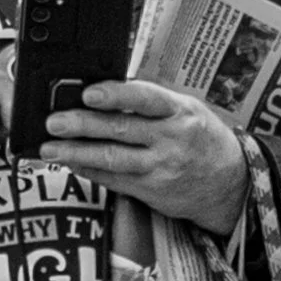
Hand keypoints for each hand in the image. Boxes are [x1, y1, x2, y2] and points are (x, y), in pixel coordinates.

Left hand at [44, 79, 248, 234]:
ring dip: (77, 153)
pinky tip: (71, 162)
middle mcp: (172, 140)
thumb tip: (105, 90)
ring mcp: (161, 168)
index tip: (88, 93)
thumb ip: (152, 102)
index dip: (116, 95)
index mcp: (181, 111)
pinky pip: (114, 179)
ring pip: (113, 159)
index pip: (146, 99)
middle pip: (121, 130)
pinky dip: (90, 170)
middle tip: (54, 121)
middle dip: (83, 126)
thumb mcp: (187, 110)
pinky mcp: (152, 190)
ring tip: (50, 148)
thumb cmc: (202, 138)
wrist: (230, 182)